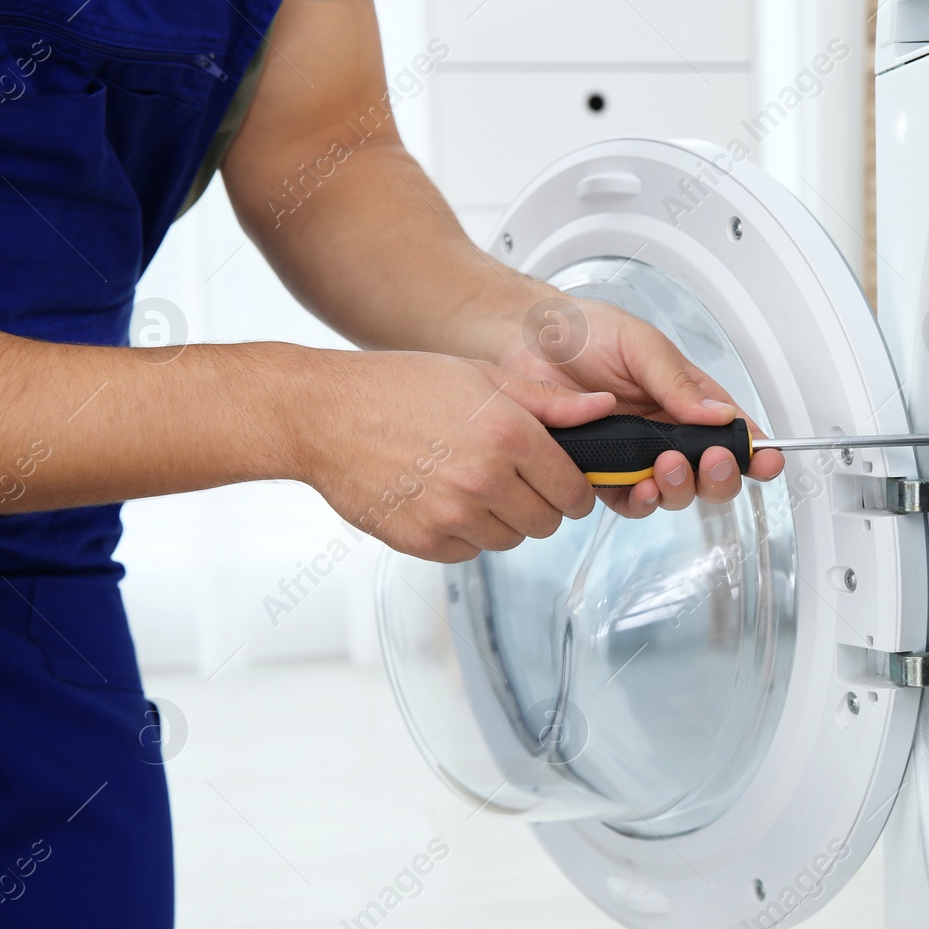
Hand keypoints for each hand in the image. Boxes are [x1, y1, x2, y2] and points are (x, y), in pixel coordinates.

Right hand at [302, 350, 615, 560]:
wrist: (324, 414)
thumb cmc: (401, 387)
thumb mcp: (481, 376)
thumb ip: (549, 402)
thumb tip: (604, 409)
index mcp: (510, 436)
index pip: (574, 492)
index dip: (573, 490)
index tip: (561, 483)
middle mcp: (486, 480)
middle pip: (547, 524)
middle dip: (540, 506)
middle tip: (513, 480)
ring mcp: (452, 515)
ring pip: (509, 541)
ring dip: (501, 520)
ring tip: (471, 484)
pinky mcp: (423, 541)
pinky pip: (468, 552)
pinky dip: (463, 534)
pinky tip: (441, 498)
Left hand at [499, 294, 784, 516]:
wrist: (525, 341)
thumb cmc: (582, 332)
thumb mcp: (640, 345)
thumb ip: (678, 383)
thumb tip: (720, 414)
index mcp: (686, 398)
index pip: (732, 432)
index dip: (755, 452)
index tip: (768, 461)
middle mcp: (666, 432)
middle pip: (710, 473)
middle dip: (719, 476)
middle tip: (711, 462)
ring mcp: (635, 456)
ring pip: (674, 492)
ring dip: (679, 488)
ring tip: (665, 467)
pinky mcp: (602, 474)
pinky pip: (630, 501)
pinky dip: (639, 501)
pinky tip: (637, 487)